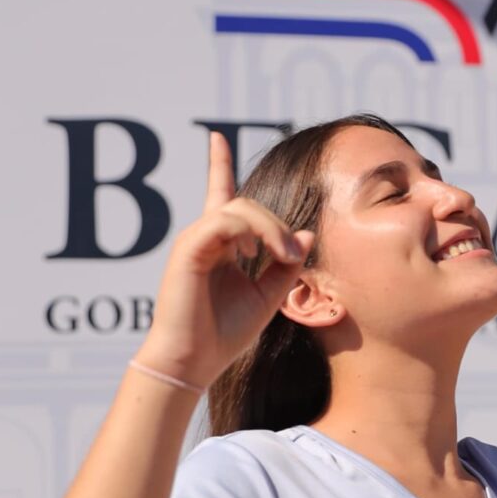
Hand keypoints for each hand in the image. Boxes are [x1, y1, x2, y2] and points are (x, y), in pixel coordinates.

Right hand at [133, 132, 315, 388]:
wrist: (194, 361)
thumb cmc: (225, 333)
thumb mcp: (268, 297)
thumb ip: (286, 266)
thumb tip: (308, 235)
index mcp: (219, 246)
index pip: (220, 195)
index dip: (218, 164)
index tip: (215, 136)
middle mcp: (204, 237)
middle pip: (245, 204)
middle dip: (277, 224)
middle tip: (293, 256)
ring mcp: (194, 240)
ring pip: (237, 208)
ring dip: (270, 228)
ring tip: (283, 256)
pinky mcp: (188, 249)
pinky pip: (223, 221)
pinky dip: (250, 231)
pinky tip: (258, 255)